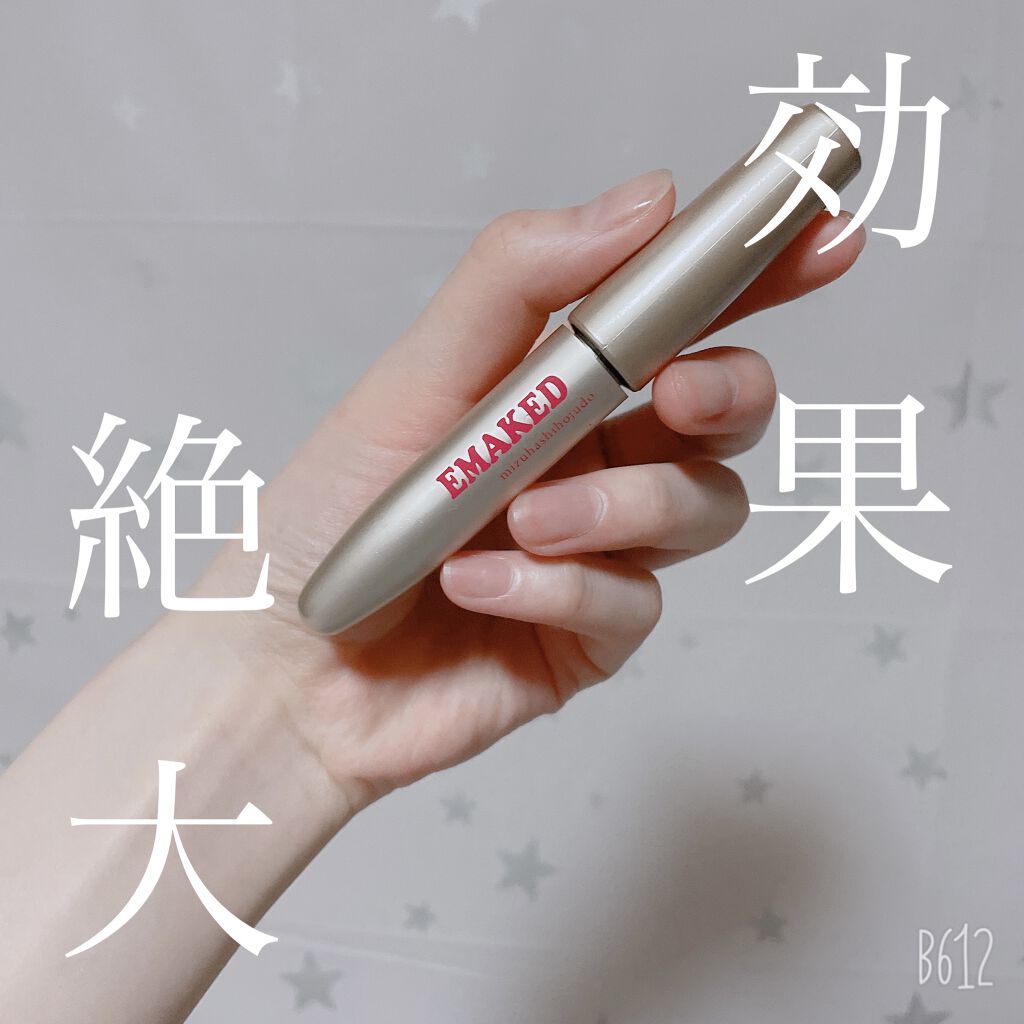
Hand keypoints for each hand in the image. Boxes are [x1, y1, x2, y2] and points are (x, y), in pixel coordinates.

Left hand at [206, 168, 865, 812]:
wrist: (287, 663)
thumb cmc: (335, 512)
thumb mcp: (414, 376)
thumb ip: (521, 281)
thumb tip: (647, 202)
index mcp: (561, 386)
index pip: (682, 317)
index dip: (761, 274)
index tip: (819, 236)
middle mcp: (598, 461)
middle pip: (726, 414)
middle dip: (724, 395)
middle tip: (675, 397)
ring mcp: (603, 551)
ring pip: (703, 510)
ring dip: (621, 508)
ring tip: (520, 520)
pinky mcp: (595, 635)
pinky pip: (631, 605)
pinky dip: (554, 590)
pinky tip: (478, 588)